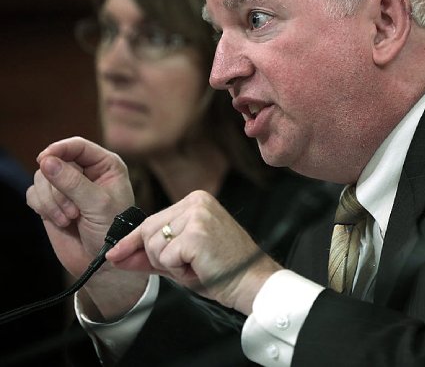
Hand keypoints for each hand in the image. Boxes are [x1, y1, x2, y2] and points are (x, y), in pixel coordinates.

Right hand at [26, 136, 147, 318]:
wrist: (103, 263)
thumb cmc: (112, 231)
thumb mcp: (98, 204)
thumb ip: (72, 182)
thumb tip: (45, 160)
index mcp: (106, 165)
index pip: (78, 146)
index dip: (59, 149)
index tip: (44, 159)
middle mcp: (87, 172)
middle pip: (56, 162)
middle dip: (58, 188)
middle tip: (73, 212)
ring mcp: (68, 186)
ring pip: (42, 178)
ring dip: (51, 201)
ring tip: (69, 219)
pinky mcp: (53, 202)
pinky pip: (34, 194)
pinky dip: (43, 208)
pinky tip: (61, 222)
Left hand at [107, 191, 282, 315]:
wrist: (252, 281)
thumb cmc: (222, 269)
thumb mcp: (181, 259)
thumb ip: (150, 255)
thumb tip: (117, 256)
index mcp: (196, 201)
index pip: (151, 220)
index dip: (132, 242)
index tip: (114, 254)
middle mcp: (197, 201)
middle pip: (148, 231)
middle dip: (157, 257)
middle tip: (188, 265)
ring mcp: (198, 215)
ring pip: (155, 246)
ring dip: (170, 265)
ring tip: (197, 265)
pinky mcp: (197, 234)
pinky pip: (166, 258)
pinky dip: (179, 271)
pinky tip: (200, 268)